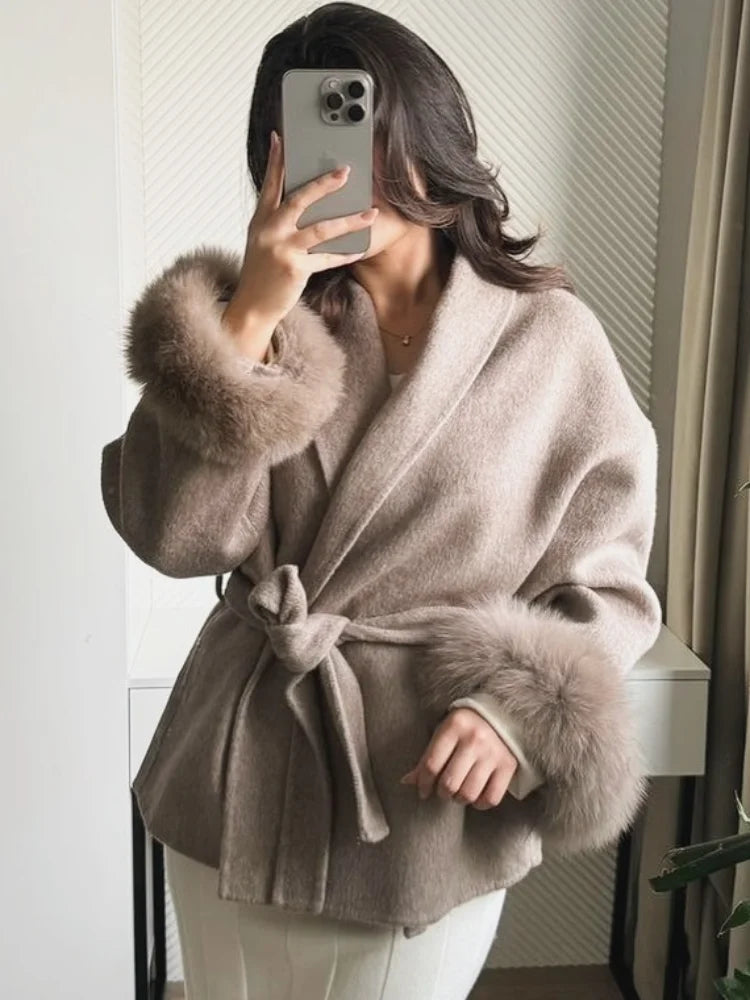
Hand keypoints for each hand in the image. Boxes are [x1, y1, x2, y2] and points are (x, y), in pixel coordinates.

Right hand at [226, 129, 377, 327]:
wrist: (252, 307)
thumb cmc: (261, 273)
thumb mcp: (261, 241)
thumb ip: (276, 220)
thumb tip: (299, 201)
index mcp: (260, 220)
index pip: (270, 184)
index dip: (276, 161)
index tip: (282, 139)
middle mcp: (270, 230)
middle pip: (300, 199)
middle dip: (324, 184)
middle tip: (345, 172)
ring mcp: (282, 250)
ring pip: (321, 229)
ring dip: (349, 220)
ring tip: (370, 213)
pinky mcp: (295, 269)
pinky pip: (326, 259)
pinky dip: (344, 254)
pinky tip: (359, 249)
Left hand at [400, 707, 518, 809]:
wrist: (501, 714)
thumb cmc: (465, 726)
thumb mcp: (443, 733)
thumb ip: (427, 757)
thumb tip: (406, 782)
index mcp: (454, 726)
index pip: (431, 765)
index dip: (423, 783)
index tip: (423, 790)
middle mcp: (474, 740)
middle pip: (449, 783)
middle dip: (442, 792)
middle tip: (443, 790)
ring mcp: (493, 753)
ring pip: (469, 793)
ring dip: (459, 799)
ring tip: (457, 792)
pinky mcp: (509, 766)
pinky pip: (491, 798)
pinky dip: (479, 804)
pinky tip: (475, 796)